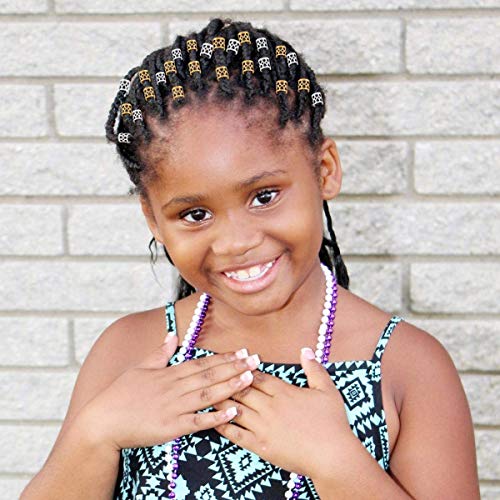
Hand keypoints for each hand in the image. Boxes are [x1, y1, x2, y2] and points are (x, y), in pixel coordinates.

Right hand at [79, 335, 260, 450]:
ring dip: (231, 386)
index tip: (241, 352)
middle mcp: (175, 388)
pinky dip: (216, 416)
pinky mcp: (171, 427)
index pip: (202, 362)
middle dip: (235, 367)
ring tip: (250, 378)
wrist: (103, 422)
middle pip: (210, 375)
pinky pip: (198, 421)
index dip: (224, 357)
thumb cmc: (120, 394)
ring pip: (208, 394)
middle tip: (255, 360)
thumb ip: (159, 353)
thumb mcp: (140, 368)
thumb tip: (171, 335)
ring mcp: (174, 407)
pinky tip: (233, 410)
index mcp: (169, 373)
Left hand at [213, 347, 355, 478]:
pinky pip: (236, 434)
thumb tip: (305, 350)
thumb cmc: (333, 423)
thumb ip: (314, 369)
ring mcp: (263, 427)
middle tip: (213, 375)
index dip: (244, 369)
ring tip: (206, 394)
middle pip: (242, 390)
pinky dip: (223, 426)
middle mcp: (270, 407)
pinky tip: (213, 420)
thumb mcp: (327, 390)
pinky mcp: (260, 446)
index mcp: (284, 392)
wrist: (333, 456)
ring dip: (221, 400)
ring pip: (236, 409)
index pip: (258, 377)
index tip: (234, 363)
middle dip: (228, 381)